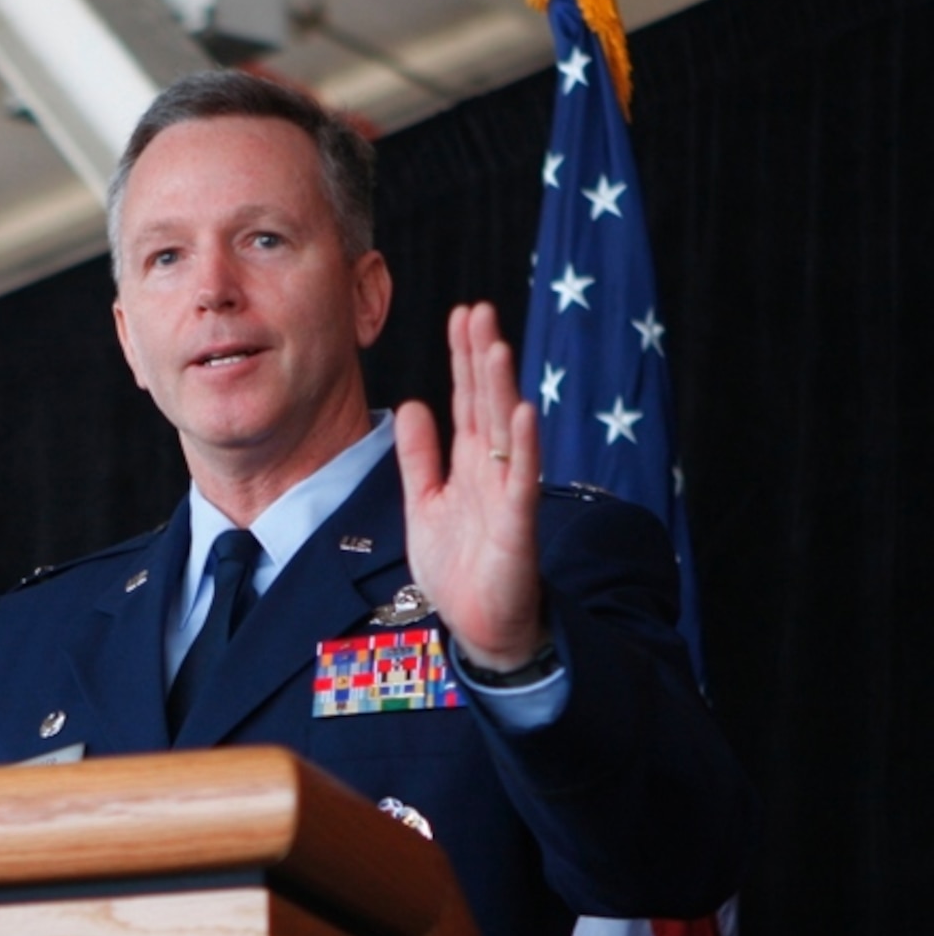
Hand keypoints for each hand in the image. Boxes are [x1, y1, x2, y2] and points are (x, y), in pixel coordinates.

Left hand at [394, 302, 547, 670]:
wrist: (481, 624)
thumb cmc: (458, 565)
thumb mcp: (424, 502)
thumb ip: (419, 457)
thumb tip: (412, 405)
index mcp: (469, 464)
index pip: (466, 400)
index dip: (463, 359)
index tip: (462, 315)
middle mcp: (492, 470)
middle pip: (486, 404)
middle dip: (481, 359)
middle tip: (478, 311)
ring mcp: (508, 494)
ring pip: (506, 432)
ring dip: (502, 389)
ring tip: (496, 346)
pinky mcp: (517, 525)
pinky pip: (521, 480)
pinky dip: (523, 447)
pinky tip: (522, 412)